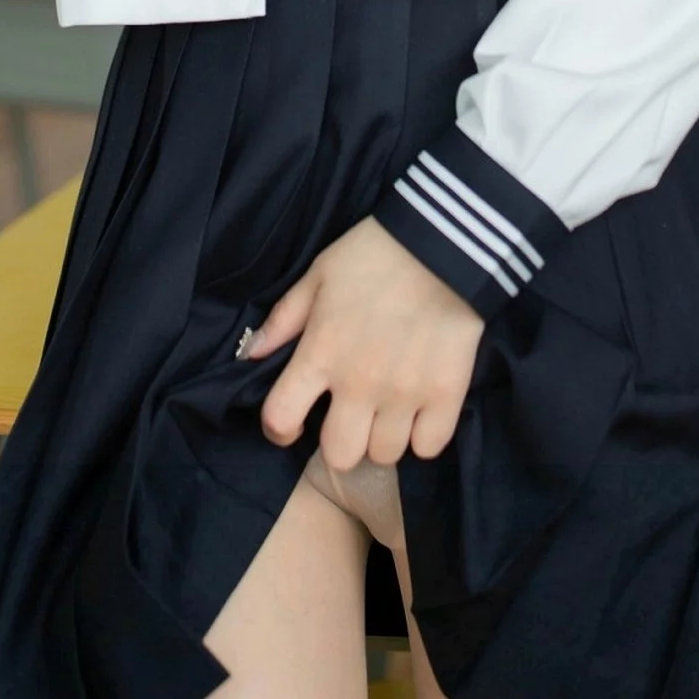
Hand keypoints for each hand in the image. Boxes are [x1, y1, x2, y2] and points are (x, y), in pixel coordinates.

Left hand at [242, 217, 485, 470]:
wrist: (442, 243)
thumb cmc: (372, 255)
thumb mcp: (317, 276)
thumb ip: (283, 320)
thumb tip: (251, 353)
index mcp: (320, 354)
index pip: (281, 418)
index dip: (280, 429)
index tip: (293, 422)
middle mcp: (359, 384)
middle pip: (340, 454)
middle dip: (341, 441)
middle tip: (351, 417)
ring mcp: (404, 393)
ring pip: (385, 454)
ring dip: (383, 437)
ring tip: (389, 412)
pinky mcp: (446, 394)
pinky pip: (429, 446)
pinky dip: (423, 435)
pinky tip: (421, 412)